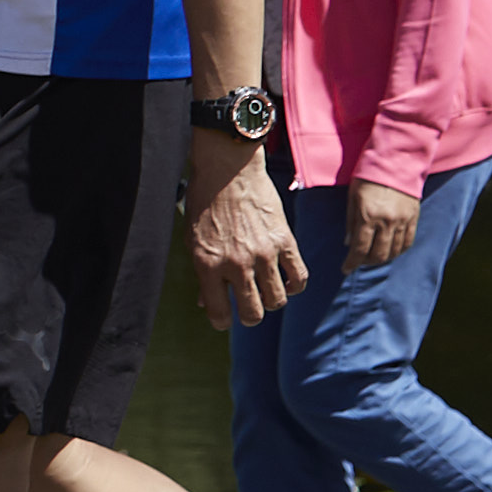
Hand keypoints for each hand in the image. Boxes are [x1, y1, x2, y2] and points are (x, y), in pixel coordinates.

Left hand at [182, 132, 305, 327]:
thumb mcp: (192, 240)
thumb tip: (205, 304)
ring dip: (272, 301)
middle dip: (250, 316)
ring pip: (277, 300)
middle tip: (249, 307)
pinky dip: (294, 285)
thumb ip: (201, 273)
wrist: (227, 170)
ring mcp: (263, 254)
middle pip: (253, 313)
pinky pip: (299, 277)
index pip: (220, 314)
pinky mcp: (284, 241)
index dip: (222, 321)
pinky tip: (286, 281)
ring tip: (266, 291)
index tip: (225, 317)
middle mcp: (236, 264)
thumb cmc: (204, 204)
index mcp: (208, 266)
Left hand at [346, 182, 420, 268]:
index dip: (352, 262)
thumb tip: (349, 243)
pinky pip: (408, 242)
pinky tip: (391, 251)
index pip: (360, 248)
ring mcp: (402, 220)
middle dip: (367, 262)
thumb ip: (351, 222)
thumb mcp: (352, 197)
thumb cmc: (368, 177)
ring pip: (394, 251)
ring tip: (374, 256)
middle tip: (360, 261)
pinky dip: (399, 250)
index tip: (346, 269)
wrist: (395, 161)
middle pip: (379, 254)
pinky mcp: (413, 217)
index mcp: (368, 215)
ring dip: (383, 258)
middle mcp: (387, 221)